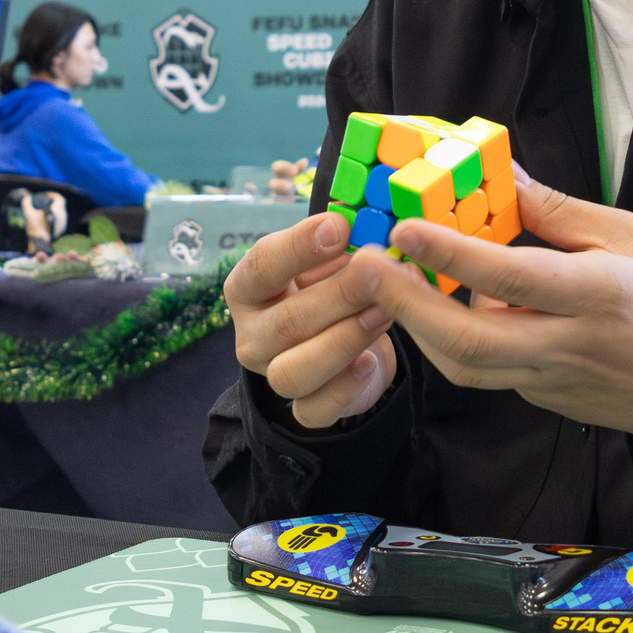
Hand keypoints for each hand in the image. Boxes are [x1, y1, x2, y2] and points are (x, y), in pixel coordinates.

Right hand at [225, 211, 397, 428]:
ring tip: (383, 313)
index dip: (300, 246)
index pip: (262, 265)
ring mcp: (273, 375)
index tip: (340, 227)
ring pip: (293, 371)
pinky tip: (370, 362)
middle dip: (338, 294)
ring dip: (344, 340)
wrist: (348, 342)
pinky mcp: (304, 409)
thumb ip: (343, 243)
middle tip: (377, 271)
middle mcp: (252, 335)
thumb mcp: (331, 259)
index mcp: (249, 289)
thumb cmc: (331, 287)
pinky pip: (314, 411)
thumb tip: (368, 222)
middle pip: (286, 321)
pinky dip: (344, 388)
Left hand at [372, 167, 632, 477]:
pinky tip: (436, 302)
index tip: (405, 227)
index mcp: (600, 295)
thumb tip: (500, 174)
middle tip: (364, 268)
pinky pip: (482, 367)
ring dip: (415, 325)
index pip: (512, 277)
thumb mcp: (630, 236)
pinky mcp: (536, 396)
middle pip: (468, 342)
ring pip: (463, 365)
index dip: (452, 254)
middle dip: (406, 305)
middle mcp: (568, 344)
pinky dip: (449, 336)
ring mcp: (549, 379)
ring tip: (387, 280)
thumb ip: (558, 210)